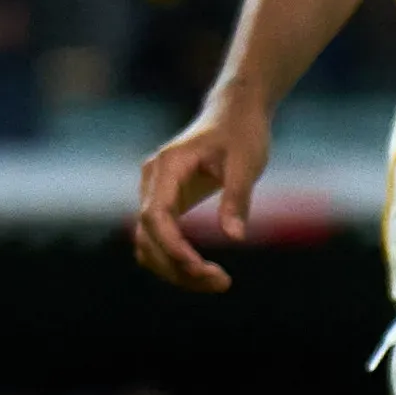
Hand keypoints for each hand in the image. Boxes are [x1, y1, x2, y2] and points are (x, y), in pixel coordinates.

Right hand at [129, 88, 274, 294]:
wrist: (234, 112)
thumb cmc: (242, 133)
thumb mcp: (247, 163)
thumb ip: (237, 198)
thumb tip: (235, 237)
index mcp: (168, 166)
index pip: (155, 215)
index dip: (172, 247)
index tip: (200, 268)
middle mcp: (152, 181)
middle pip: (148, 236)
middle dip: (178, 266)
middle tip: (221, 282)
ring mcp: (154, 193)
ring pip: (149, 244)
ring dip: (175, 269)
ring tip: (217, 281)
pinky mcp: (164, 203)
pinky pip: (158, 240)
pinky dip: (175, 260)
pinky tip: (203, 270)